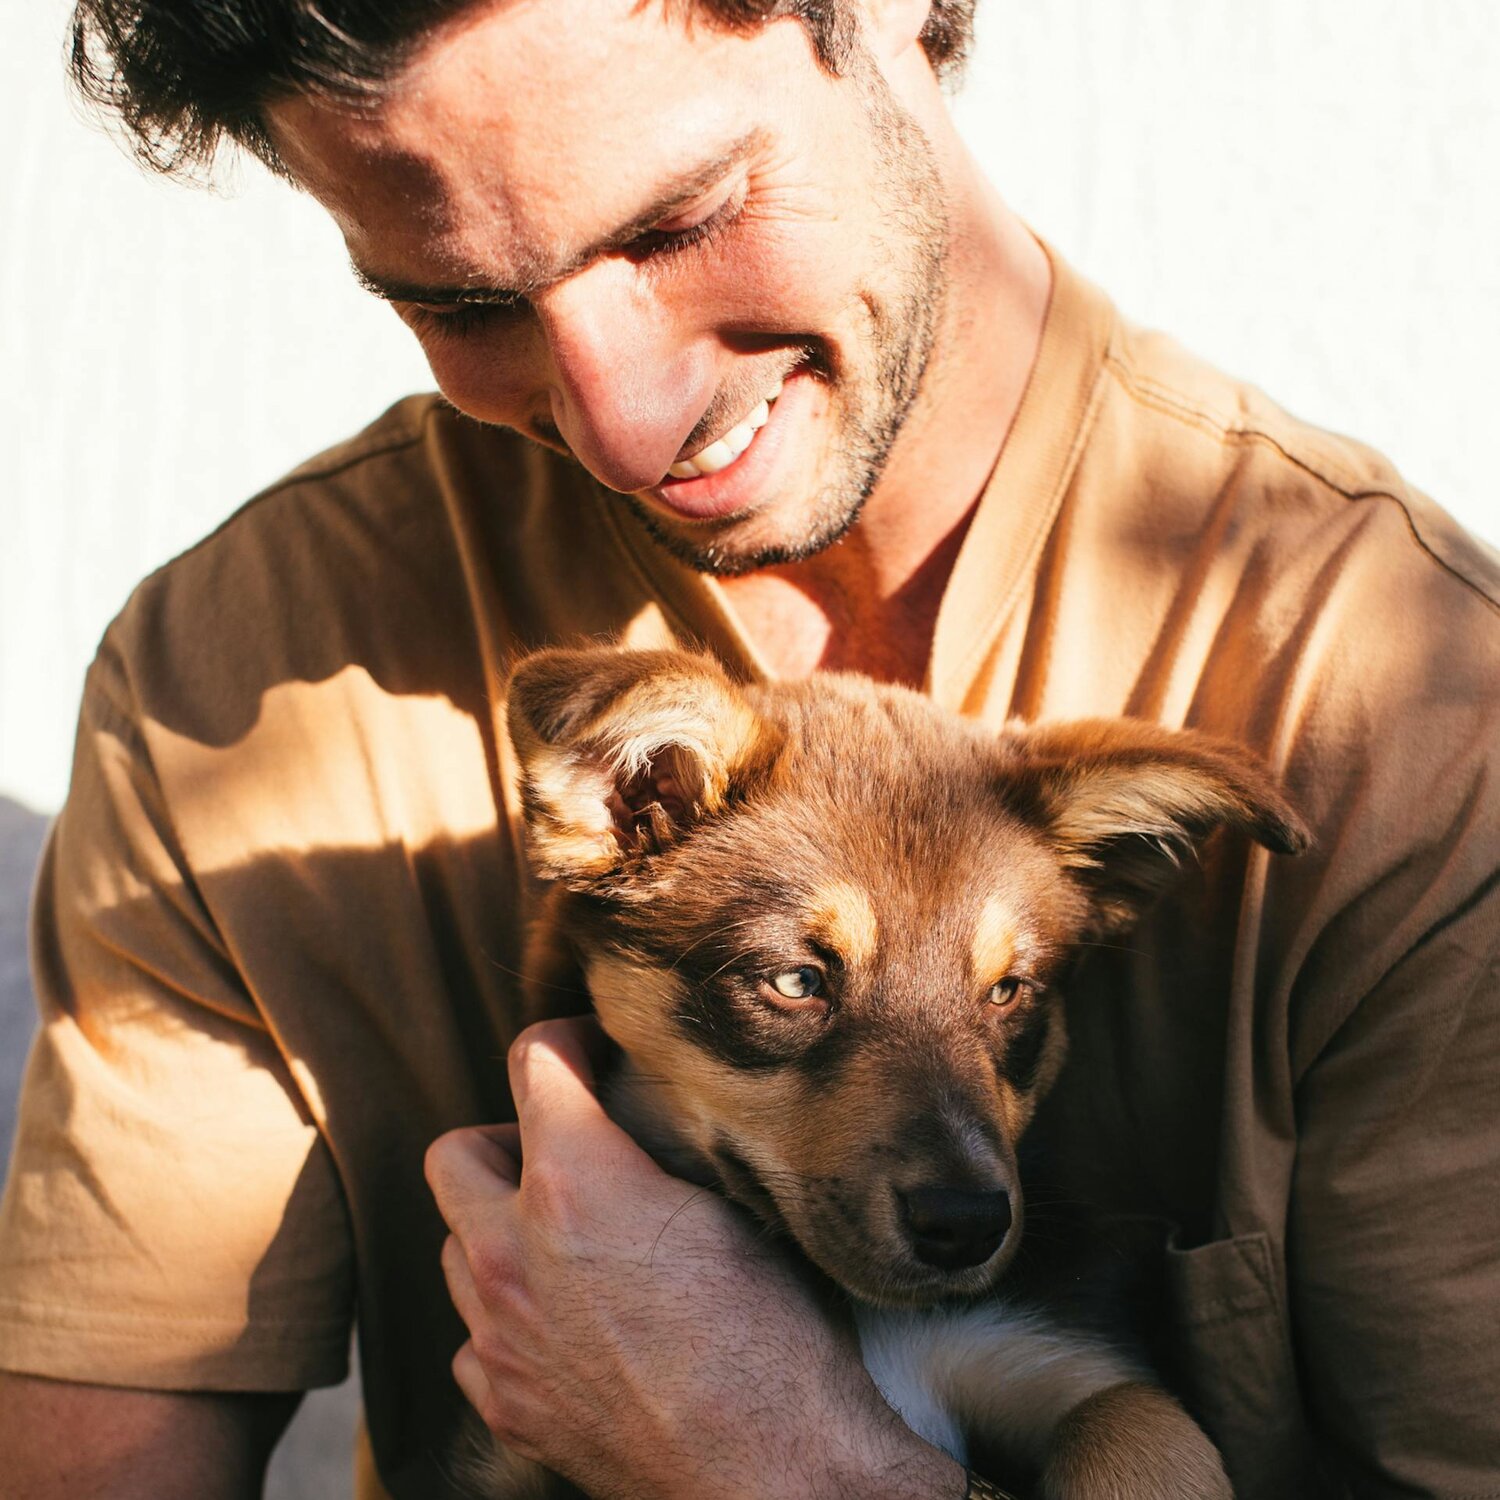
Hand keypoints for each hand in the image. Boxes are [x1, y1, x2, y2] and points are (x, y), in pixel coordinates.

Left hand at [425, 1017, 963, 1499]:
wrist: (771, 1471)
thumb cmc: (773, 1336)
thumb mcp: (735, 1207)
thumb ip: (666, 1148)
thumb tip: (649, 1112)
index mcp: (575, 1182)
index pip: (534, 1061)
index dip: (567, 1040)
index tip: (592, 1050)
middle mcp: (512, 1253)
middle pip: (455, 1154)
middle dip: (504, 1139)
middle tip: (565, 1152)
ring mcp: (498, 1336)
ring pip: (455, 1247)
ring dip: (499, 1229)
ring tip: (569, 1242)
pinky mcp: (504, 1405)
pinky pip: (474, 1335)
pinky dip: (507, 1316)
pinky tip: (569, 1324)